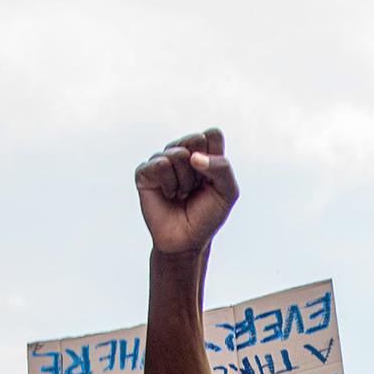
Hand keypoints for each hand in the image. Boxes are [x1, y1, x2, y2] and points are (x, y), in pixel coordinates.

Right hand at [136, 127, 238, 254]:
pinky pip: (160, 165)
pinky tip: (168, 195)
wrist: (186, 240)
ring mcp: (162, 160)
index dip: (215, 156)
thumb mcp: (228, 192)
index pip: (212, 134)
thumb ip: (222, 168)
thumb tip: (192, 157)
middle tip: (196, 187)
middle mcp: (181, 152)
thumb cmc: (207, 215)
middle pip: (195, 138)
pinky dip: (169, 184)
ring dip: (185, 181)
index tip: (212, 179)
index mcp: (203, 152)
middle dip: (200, 169)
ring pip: (177, 153)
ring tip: (182, 194)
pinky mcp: (145, 172)